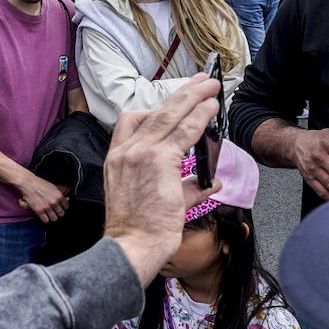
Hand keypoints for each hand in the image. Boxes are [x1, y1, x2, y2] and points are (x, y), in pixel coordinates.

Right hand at [17, 173, 68, 223]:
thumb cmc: (40, 183)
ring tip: (50, 214)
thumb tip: (67, 198)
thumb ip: (60, 193)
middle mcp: (54, 202)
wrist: (28, 183)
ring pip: (54, 218)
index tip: (61, 207)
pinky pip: (46, 220)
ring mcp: (47, 207)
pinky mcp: (39, 211)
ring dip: (52, 217)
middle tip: (55, 211)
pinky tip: (44, 216)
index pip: (66, 206)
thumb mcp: (53, 186)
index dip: (63, 207)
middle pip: (61, 214)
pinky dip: (45, 219)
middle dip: (58, 213)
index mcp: (59, 195)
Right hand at [104, 75, 221, 284]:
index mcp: (117, 159)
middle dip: (179, 94)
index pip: (132, 121)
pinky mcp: (158, 161)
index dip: (155, 108)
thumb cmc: (139, 232)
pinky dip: (199, 117)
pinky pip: (183, 131)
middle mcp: (124, 151)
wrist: (131, 247)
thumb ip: (184, 187)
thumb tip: (210, 182)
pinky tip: (211, 109)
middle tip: (198, 82)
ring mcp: (139, 154)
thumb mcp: (154, 201)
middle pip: (153, 111)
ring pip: (168, 115)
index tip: (173, 102)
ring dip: (192, 98)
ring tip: (211, 87)